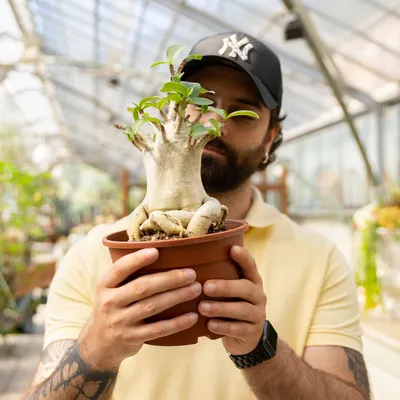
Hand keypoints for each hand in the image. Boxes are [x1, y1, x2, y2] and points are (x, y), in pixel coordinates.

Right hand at [79, 248, 201, 369]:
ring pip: (152, 306)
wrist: (99, 345)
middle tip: (191, 273)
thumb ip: (128, 275)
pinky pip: (158, 330)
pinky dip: (177, 323)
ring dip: (177, 296)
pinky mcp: (131, 338)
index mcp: (105, 285)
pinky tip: (192, 316)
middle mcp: (109, 302)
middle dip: (169, 279)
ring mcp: (119, 322)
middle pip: (142, 287)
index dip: (137, 259)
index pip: (120, 269)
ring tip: (196, 289)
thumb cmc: (113, 308)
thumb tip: (161, 251)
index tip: (156, 251)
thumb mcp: (111, 290)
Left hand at [198, 245, 265, 355]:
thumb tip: (191, 265)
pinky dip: (223, 326)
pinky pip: (239, 329)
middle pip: (246, 288)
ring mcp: (257, 314)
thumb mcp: (229, 292)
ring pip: (243, 309)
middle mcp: (258, 295)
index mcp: (252, 281)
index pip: (251, 266)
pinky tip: (210, 324)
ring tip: (202, 307)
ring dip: (221, 308)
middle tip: (206, 286)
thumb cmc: (231, 307)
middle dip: (226, 287)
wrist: (245, 338)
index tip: (232, 248)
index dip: (243, 257)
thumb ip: (219, 278)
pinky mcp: (252, 332)